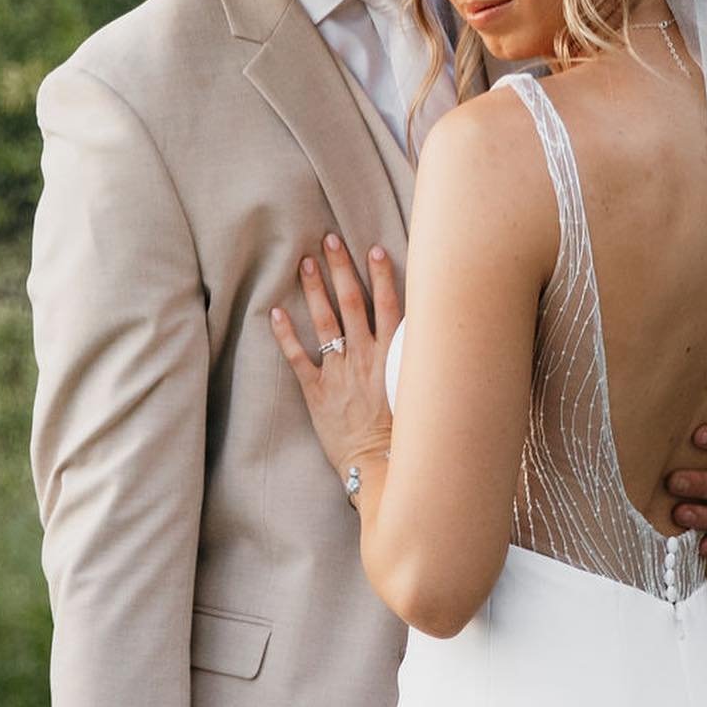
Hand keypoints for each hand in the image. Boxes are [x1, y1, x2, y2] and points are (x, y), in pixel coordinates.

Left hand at [271, 233, 400, 484]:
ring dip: (314, 290)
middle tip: (330, 240)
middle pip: (351, 303)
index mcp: (391, 356)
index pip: (387, 305)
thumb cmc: (406, 432)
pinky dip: (286, 335)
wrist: (381, 466)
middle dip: (341, 269)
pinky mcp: (317, 393)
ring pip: (325, 323)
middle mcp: (364, 358)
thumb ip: (419, 361)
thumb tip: (431, 335)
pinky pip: (298, 358)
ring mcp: (339, 374)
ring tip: (305, 263)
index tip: (374, 249)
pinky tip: (275, 312)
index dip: (381, 276)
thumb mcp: (419, 391)